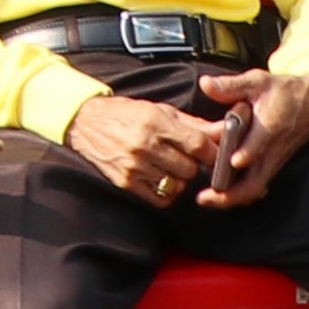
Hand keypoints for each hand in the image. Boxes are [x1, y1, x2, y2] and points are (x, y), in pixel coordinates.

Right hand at [62, 89, 229, 206]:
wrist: (83, 123)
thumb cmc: (125, 114)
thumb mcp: (159, 110)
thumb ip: (193, 124)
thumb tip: (225, 130)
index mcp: (155, 122)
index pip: (197, 144)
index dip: (212, 153)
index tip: (214, 156)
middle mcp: (145, 145)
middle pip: (189, 168)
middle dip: (191, 165)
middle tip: (184, 158)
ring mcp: (134, 166)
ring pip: (177, 184)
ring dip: (178, 178)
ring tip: (168, 166)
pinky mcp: (125, 182)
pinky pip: (161, 198)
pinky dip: (166, 192)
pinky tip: (159, 178)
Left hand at [196, 65, 308, 206]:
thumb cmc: (282, 91)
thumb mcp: (257, 81)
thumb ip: (230, 86)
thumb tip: (205, 84)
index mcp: (270, 125)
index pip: (260, 143)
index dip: (248, 152)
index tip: (234, 161)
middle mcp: (273, 149)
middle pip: (256, 180)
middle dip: (232, 192)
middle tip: (205, 197)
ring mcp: (273, 161)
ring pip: (256, 187)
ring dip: (233, 197)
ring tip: (207, 199)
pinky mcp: (272, 165)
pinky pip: (258, 185)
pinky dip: (240, 193)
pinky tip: (221, 195)